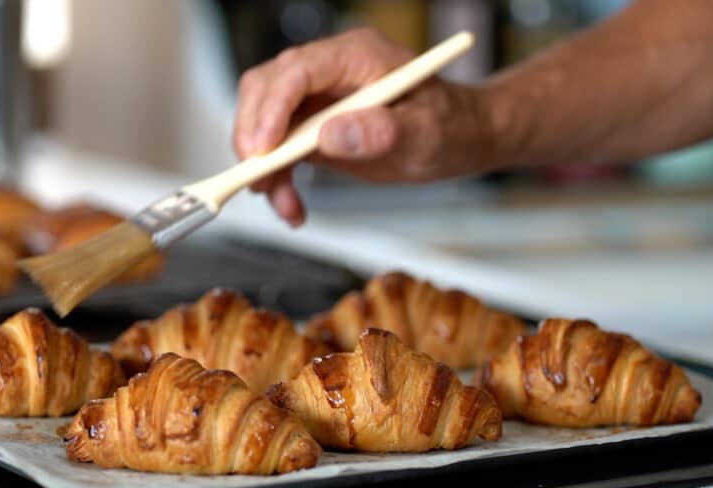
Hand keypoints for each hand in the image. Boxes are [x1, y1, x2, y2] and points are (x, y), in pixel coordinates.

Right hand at [233, 27, 497, 225]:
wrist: (458, 137)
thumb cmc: (449, 127)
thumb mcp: (426, 133)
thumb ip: (382, 131)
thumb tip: (329, 135)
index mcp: (355, 56)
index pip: (297, 71)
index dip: (272, 108)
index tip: (263, 150)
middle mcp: (328, 69)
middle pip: (265, 89)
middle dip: (254, 137)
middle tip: (259, 181)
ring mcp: (316, 97)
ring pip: (262, 122)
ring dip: (263, 167)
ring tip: (285, 206)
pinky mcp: (310, 125)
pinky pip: (277, 149)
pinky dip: (276, 179)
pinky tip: (292, 207)